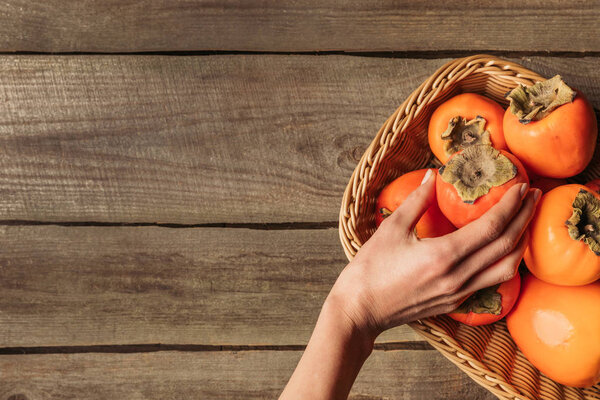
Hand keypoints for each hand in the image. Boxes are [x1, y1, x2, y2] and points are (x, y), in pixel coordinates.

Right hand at [328, 169, 540, 341]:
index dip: (511, 205)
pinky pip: (490, 281)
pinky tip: (503, 249)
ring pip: (506, 268)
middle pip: (506, 246)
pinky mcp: (455, 303)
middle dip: (525, 218)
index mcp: (443, 255)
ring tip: (526, 220)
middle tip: (534, 195)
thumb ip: (416, 200)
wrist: (360, 309)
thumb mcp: (392, 229)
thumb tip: (431, 175)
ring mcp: (459, 293)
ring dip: (520, 242)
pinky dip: (504, 261)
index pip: (491, 227)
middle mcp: (458, 276)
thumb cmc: (370, 269)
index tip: (521, 187)